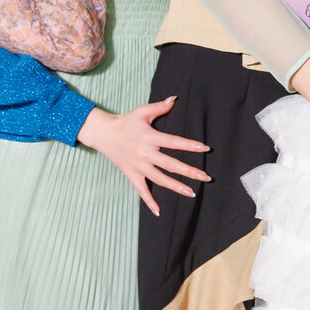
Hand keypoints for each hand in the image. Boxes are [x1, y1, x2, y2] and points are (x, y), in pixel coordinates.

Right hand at [77, 98, 210, 215]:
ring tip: (192, 193)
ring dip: (176, 187)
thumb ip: (160, 107)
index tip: (205, 149)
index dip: (190, 145)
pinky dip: (149, 201)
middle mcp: (145, 153)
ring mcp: (138, 166)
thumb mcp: (142, 112)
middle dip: (190, 172)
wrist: (103, 133)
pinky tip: (159, 211)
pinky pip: (141, 190)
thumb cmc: (125, 121)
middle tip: (206, 177)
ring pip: (160, 179)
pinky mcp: (131, 174)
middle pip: (171, 164)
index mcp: (150, 137)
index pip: (174, 142)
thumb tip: (175, 98)